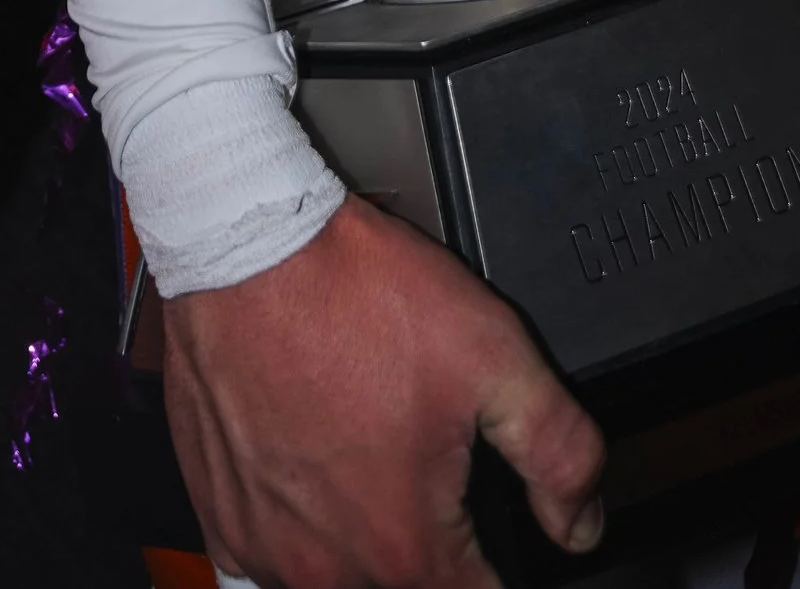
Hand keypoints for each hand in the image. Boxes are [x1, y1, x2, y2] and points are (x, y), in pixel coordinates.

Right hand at [163, 198, 604, 588]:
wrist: (242, 244)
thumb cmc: (352, 292)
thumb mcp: (494, 353)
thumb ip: (560, 452)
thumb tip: (579, 525)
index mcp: (406, 548)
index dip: (498, 565)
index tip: (489, 529)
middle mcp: (330, 569)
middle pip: (404, 587)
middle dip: (427, 548)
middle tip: (423, 468)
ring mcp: (265, 547)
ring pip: (336, 578)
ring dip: (360, 541)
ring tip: (367, 458)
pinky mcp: (220, 515)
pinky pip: (265, 558)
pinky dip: (295, 530)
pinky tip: (308, 475)